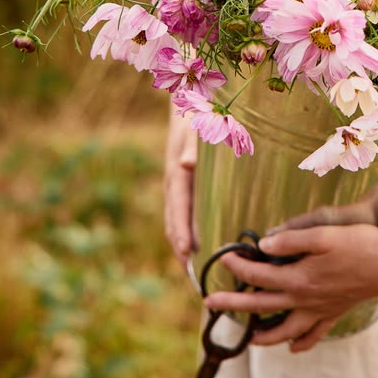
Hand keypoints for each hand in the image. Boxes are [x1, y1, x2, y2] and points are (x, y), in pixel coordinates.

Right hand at [164, 108, 198, 265]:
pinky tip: (203, 245)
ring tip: (199, 271)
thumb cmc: (199, 113)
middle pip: (174, 223)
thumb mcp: (199, 124)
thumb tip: (187, 164)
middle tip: (196, 277)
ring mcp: (178, 185)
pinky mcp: (186, 185)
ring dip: (185, 246)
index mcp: (177, 174)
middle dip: (182, 251)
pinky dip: (190, 233)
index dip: (181, 232)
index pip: (177, 208)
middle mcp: (175, 183)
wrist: (189, 99)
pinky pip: (185, 213)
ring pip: (178, 222)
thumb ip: (194, 144)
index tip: (186, 254)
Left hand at [203, 222, 377, 352]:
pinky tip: (292, 347)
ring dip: (264, 335)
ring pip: (285, 331)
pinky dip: (301, 342)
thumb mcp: (324, 234)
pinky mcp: (335, 312)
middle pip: (262, 307)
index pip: (259, 275)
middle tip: (209, 304)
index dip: (239, 265)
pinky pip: (314, 334)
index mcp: (299, 279)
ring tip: (248, 337)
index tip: (224, 257)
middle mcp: (306, 300)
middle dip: (234, 305)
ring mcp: (320, 310)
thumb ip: (292, 240)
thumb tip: (264, 246)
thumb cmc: (360, 243)